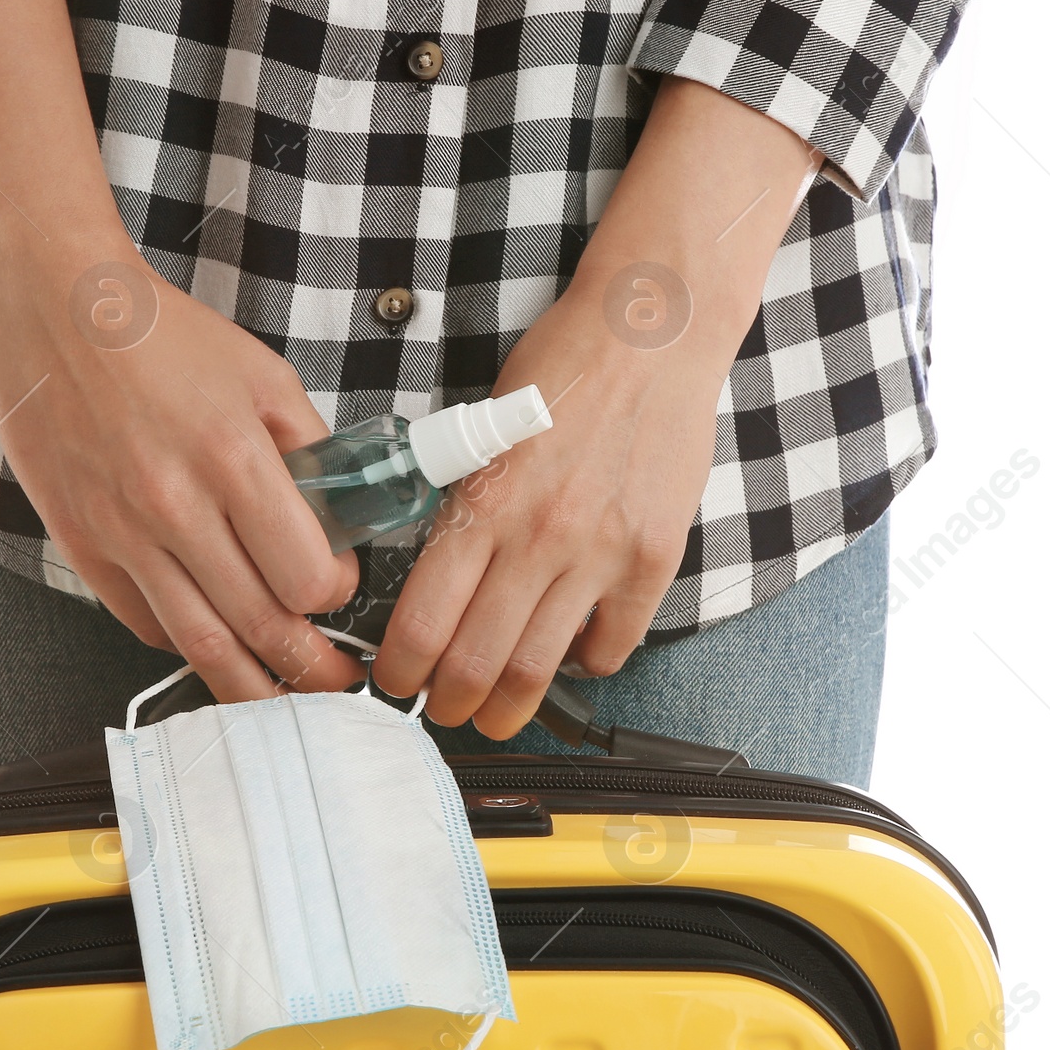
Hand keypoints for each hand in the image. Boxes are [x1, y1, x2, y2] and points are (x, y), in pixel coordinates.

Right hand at [0, 0, 362, 702]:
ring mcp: (121, 533)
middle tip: (338, 684)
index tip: (340, 587)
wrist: (54, 310)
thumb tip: (344, 520)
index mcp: (231, 458)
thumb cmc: (164, 337)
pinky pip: (143, 622)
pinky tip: (214, 643)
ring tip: (284, 700)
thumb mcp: (263, 376)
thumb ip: (310, 451)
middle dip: (311, 667)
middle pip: (259, 625)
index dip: (335, 594)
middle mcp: (174, 506)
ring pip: (199, 643)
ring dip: (251, 686)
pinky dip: (185, 643)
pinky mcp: (82, 546)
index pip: (304, 575)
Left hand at [370, 280, 724, 735]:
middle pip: (476, 662)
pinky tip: (571, 656)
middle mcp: (537, 537)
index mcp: (482, 504)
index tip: (396, 683)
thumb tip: (438, 578)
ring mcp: (600, 552)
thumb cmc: (561, 370)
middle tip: (442, 712)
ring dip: (509, 707)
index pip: (422, 622)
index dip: (401, 672)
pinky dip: (587, 665)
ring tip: (496, 716)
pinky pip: (614, 644)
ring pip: (541, 667)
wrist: (651, 333)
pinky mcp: (653, 557)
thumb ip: (462, 507)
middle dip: (448, 705)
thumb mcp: (482, 434)